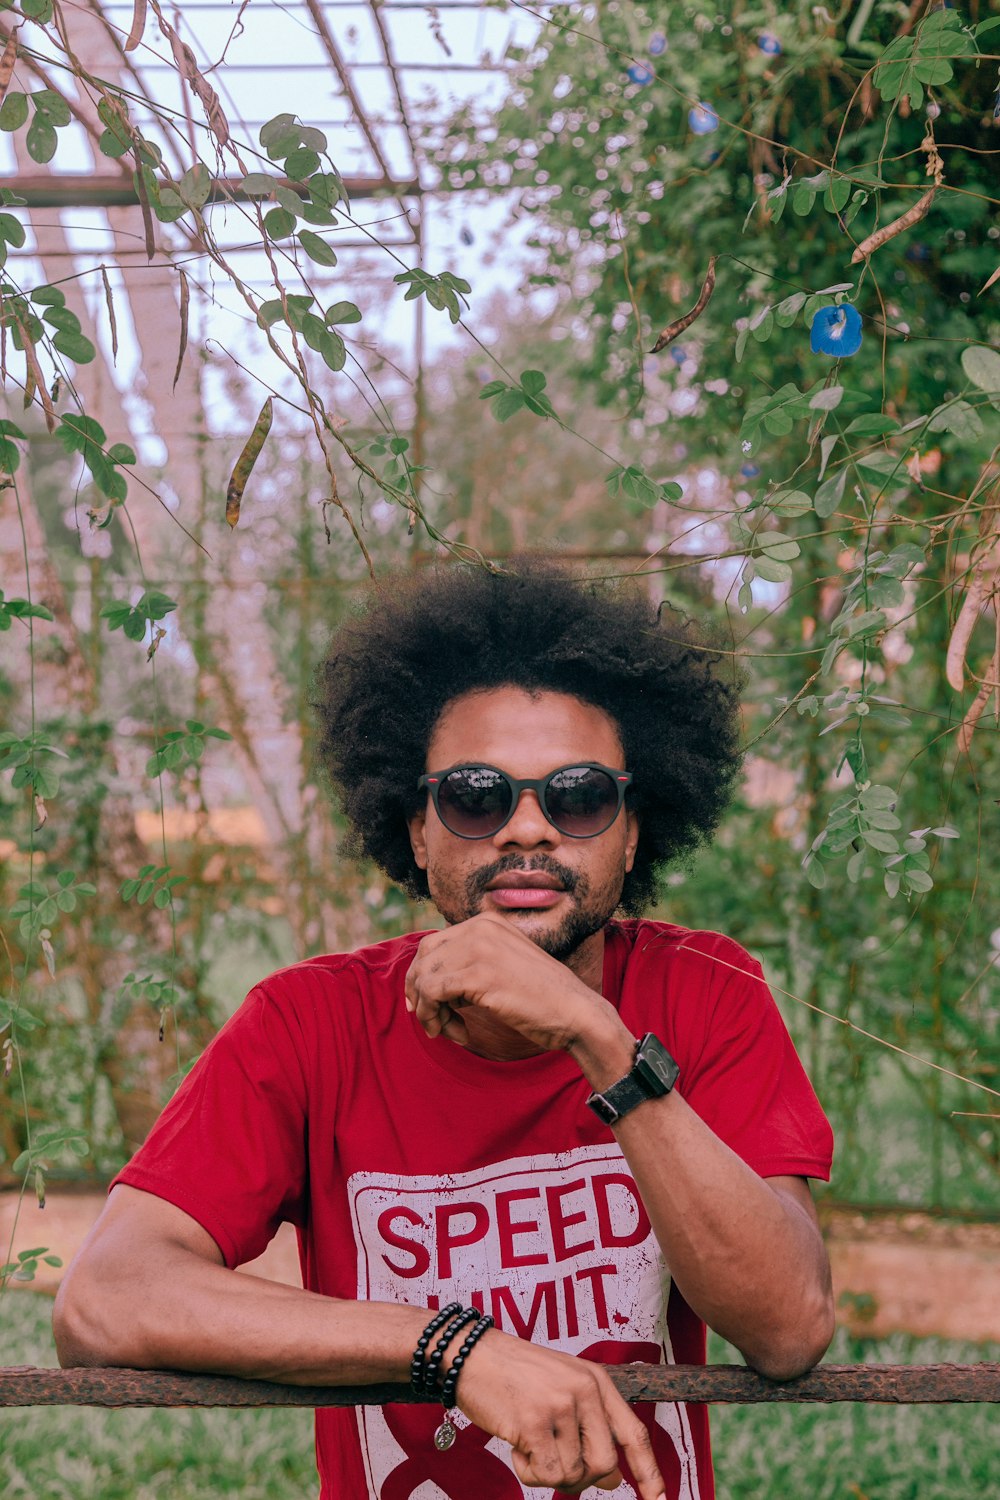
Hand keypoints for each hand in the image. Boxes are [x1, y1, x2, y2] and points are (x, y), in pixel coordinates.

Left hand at [405, 913, 618, 1054]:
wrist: (576, 1013)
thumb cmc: (541, 999)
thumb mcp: (502, 966)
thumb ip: (469, 964)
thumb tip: (422, 984)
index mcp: (486, 922)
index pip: (432, 945)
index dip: (421, 978)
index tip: (427, 1007)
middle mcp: (480, 927)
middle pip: (423, 957)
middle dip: (419, 992)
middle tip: (433, 1022)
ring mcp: (479, 947)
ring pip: (424, 977)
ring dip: (428, 1011)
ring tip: (448, 1030)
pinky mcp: (479, 974)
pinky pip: (432, 993)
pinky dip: (434, 1016)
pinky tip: (457, 1033)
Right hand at [454, 1327, 665, 1497]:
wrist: (472, 1355)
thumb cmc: (515, 1375)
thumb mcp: (562, 1390)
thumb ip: (590, 1428)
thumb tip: (615, 1479)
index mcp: (597, 1381)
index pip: (634, 1433)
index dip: (650, 1473)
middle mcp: (585, 1390)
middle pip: (604, 1464)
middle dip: (581, 1476)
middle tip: (552, 1460)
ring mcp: (561, 1405)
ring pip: (572, 1474)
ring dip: (547, 1472)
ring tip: (528, 1443)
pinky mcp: (535, 1422)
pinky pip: (546, 1474)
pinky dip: (528, 1472)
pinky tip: (516, 1446)